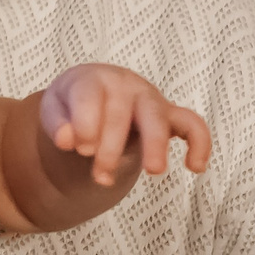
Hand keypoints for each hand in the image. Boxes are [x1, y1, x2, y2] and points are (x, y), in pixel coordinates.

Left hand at [39, 64, 212, 188]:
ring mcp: (150, 98)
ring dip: (155, 143)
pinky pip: (193, 124)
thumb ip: (57, 125)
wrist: (91, 98)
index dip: (86, 124)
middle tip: (100, 175)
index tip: (80, 149)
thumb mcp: (54, 112)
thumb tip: (67, 140)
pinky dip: (200, 142)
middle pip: (123, 110)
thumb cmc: (71, 106)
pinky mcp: (169, 115)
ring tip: (154, 171)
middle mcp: (125, 84)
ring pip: (158, 115)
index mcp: (92, 79)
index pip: (90, 96)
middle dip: (111, 145)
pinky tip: (195, 167)